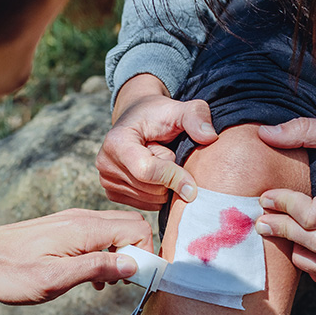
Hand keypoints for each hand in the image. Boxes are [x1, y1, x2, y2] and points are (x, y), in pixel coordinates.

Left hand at [0, 209, 152, 304]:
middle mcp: (82, 218)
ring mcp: (73, 221)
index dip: (146, 254)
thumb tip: (133, 265)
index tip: (139, 280)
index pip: (137, 228)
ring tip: (107, 283)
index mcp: (84, 229)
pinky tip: (92, 277)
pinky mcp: (65, 228)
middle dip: (137, 252)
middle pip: (130, 225)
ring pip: (115, 230)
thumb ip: (97, 268)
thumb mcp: (55, 278)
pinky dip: (105, 253)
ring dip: (121, 255)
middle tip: (125, 282)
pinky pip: (98, 234)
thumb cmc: (13, 272)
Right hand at [96, 74, 217, 210]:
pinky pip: (146, 205)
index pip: (147, 171)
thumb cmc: (158, 115)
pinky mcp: (112, 193)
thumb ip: (196, 117)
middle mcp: (105, 164)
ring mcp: (106, 181)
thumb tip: (210, 137)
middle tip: (166, 154)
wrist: (137, 120)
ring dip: (165, 185)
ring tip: (158, 162)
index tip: (193, 183)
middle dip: (170, 177)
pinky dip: (157, 194)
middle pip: (151, 189)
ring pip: (151, 200)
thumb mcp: (179, 109)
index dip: (174, 177)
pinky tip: (154, 175)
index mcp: (116, 142)